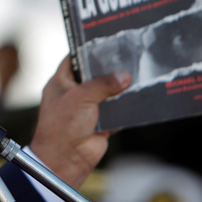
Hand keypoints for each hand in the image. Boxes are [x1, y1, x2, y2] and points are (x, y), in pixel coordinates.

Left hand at [29, 56, 129, 189]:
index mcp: (61, 82)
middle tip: (127, 55)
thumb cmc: (62, 125)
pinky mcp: (101, 122)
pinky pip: (117, 110)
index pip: (74, 59)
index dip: (87, 50)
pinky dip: (126, 106)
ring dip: (120, 88)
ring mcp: (88, 108)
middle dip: (109, 69)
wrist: (66, 160)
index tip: (104, 41)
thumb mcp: (80, 97)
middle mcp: (74, 93)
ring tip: (138, 72)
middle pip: (94, 75)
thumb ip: (102, 84)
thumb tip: (124, 76)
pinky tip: (140, 96)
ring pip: (108, 93)